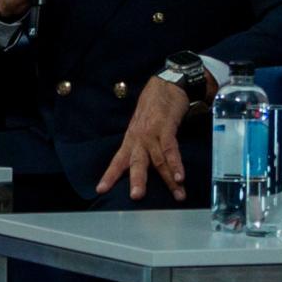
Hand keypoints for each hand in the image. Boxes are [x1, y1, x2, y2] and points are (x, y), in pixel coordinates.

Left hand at [94, 77, 195, 202]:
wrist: (166, 84)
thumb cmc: (154, 109)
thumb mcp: (142, 128)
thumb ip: (141, 147)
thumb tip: (141, 168)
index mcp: (131, 140)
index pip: (118, 161)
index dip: (110, 175)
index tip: (100, 190)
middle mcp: (139, 139)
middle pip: (137, 162)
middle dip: (137, 180)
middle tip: (136, 197)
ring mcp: (153, 133)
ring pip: (158, 159)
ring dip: (168, 179)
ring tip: (177, 195)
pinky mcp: (166, 127)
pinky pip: (171, 148)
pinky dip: (176, 164)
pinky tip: (180, 177)